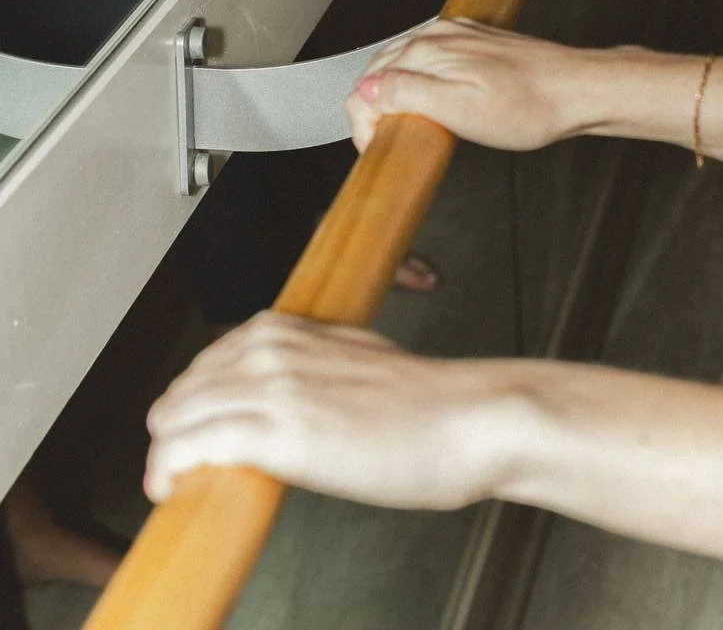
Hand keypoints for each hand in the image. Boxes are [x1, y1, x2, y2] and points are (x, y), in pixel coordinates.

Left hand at [144, 314, 503, 510]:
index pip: (208, 360)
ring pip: (177, 416)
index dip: (193, 401)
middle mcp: (273, 350)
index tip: (190, 429)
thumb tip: (284, 398)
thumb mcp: (356, 361)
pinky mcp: (276, 431)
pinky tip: (168, 487)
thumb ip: (311, 368)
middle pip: (183, 388)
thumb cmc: (425, 403)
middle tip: (178, 466)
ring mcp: (273, 387)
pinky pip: (192, 446)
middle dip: (173, 429)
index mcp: (291, 330)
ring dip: (163, 452)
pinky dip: (168, 468)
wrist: (464, 420)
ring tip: (170, 482)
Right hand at [347, 17, 588, 153]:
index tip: (375, 147)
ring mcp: (457, 36)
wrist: (575, 91)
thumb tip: (368, 89)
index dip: (362, 120)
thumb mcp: (459, 110)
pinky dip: (416, 79)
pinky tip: (429, 99)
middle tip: (383, 142)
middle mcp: (438, 35)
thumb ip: (408, 94)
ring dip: (391, 91)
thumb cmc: (528, 106)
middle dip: (371, 106)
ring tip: (401, 126)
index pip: (368, 82)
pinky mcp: (474, 43)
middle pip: (380, 68)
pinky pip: (429, 57)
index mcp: (428, 50)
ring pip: (403, 61)